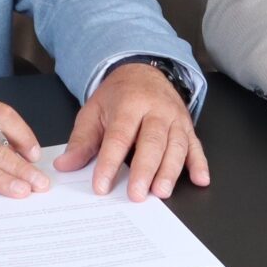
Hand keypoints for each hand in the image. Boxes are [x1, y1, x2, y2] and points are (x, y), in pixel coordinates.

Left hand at [58, 63, 208, 200]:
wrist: (143, 72)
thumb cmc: (117, 96)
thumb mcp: (93, 111)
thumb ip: (81, 141)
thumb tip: (65, 165)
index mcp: (128, 103)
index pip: (119, 136)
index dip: (110, 163)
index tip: (101, 186)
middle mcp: (155, 110)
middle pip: (152, 142)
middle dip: (144, 170)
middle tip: (137, 195)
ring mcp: (174, 118)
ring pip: (176, 145)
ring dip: (170, 170)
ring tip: (161, 192)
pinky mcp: (188, 126)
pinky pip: (196, 146)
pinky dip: (200, 163)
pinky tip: (201, 179)